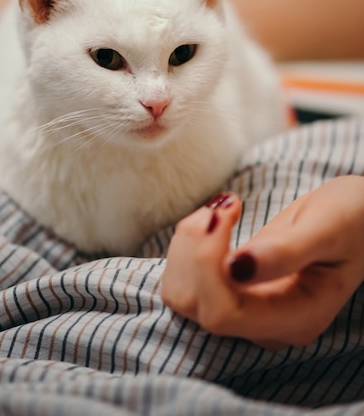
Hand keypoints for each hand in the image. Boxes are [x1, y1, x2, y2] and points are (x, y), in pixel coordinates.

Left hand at [161, 175, 363, 348]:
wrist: (357, 217)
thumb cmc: (352, 219)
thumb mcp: (326, 228)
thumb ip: (285, 252)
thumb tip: (235, 268)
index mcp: (295, 318)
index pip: (223, 314)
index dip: (207, 265)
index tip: (225, 212)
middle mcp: (265, 324)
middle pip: (196, 305)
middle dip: (196, 249)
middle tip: (225, 205)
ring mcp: (247, 309)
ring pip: (183, 294)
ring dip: (188, 245)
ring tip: (221, 209)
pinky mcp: (232, 290)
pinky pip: (187, 278)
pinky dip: (188, 245)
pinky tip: (216, 220)